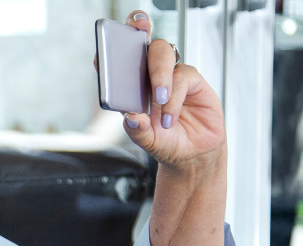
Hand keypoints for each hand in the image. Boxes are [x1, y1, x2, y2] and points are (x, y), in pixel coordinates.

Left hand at [115, 11, 225, 170]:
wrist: (193, 152)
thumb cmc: (165, 141)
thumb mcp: (147, 141)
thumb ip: (137, 129)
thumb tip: (131, 117)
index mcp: (131, 86)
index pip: (118, 58)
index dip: (112, 40)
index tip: (108, 36)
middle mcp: (150, 76)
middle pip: (143, 45)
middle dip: (138, 37)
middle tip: (136, 46)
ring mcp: (172, 76)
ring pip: (163, 53)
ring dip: (159, 75)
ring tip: (159, 100)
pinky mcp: (193, 81)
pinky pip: (183, 76)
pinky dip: (175, 97)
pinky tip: (170, 117)